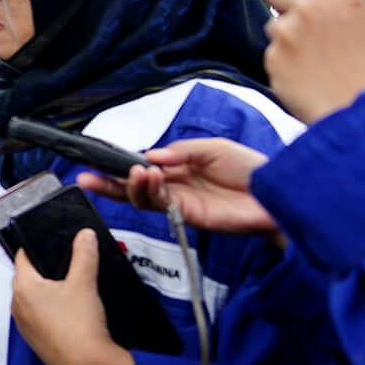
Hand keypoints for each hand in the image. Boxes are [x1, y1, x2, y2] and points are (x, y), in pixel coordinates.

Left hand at [10, 229, 137, 364]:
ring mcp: (24, 325)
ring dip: (47, 291)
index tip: (50, 242)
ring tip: (71, 286)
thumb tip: (84, 234)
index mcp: (22, 287)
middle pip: (27, 277)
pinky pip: (39, 316)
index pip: (22, 257)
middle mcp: (17, 305)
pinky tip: (70, 311)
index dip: (36, 246)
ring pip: (33, 298)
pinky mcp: (35, 340)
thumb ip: (84, 255)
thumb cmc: (81, 324)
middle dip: (44, 269)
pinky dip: (50, 310)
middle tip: (66, 263)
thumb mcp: (85, 283)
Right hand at [76, 139, 281, 244]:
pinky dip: (151, 192)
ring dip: (132, 185)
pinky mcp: (189, 217)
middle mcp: (176, 187)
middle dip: (107, 183)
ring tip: (134, 172)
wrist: (279, 193)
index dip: (120, 166)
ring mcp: (181, 203)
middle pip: (133, 187)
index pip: (142, 167)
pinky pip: (161, 206)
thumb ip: (181, 151)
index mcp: (179, 168)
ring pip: (143, 199)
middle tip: (86, 177)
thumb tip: (151, 156)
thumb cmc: (251, 169)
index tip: (98, 161)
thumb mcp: (214, 148)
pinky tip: (149, 177)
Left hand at [263, 0, 364, 122]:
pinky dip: (284, 62)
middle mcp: (314, 6)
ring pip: (275, 23)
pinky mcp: (272, 54)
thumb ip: (335, 9)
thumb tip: (313, 3)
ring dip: (287, 37)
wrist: (356, 114)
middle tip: (306, 26)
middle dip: (287, 1)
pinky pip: (272, 50)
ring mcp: (288, 29)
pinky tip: (304, 76)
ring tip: (314, 62)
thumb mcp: (361, 29)